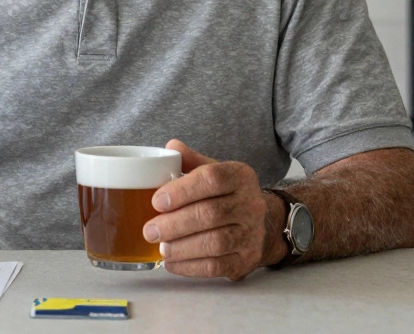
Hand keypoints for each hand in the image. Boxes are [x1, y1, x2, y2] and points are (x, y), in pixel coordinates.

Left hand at [143, 139, 280, 280]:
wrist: (264, 223)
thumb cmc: (228, 195)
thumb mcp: (215, 171)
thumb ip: (191, 161)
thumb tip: (171, 147)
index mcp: (240, 176)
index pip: (212, 179)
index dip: (182, 191)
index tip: (156, 201)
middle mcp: (251, 204)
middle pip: (210, 214)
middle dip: (175, 224)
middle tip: (150, 230)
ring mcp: (252, 234)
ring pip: (215, 243)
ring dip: (182, 247)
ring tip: (160, 247)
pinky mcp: (247, 259)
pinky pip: (217, 267)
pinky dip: (190, 267)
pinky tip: (172, 263)